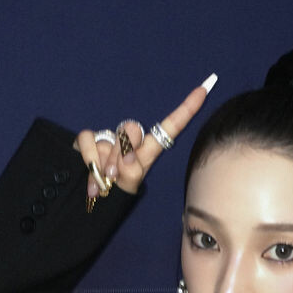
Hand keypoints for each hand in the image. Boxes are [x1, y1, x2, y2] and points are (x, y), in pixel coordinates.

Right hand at [74, 78, 214, 200]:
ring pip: (110, 138)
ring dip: (106, 163)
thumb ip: (130, 171)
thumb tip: (127, 155)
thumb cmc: (115, 194)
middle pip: (132, 129)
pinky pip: (88, 139)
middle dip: (123, 153)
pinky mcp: (90, 139)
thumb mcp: (128, 187)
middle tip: (116, 176)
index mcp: (148, 151)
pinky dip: (88, 158)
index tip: (203, 90)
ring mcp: (110, 139)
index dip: (186, 110)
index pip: (170, 127)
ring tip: (105, 181)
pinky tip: (91, 177)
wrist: (91, 202)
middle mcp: (131, 142)